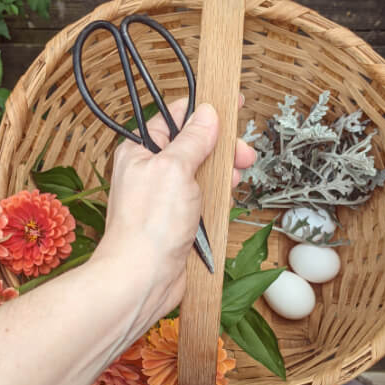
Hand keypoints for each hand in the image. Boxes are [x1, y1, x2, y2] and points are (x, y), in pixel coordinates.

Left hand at [94, 98, 254, 325]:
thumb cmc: (148, 226)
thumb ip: (193, 139)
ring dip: (222, 175)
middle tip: (242, 154)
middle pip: (196, 146)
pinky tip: (225, 202)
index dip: (205, 111)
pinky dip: (218, 199)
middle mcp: (152, 171)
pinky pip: (205, 200)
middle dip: (222, 148)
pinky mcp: (179, 220)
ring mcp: (167, 197)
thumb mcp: (175, 169)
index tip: (233, 106)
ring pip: (204, 173)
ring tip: (233, 181)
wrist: (143, 278)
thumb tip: (207, 113)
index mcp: (142, 151)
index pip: (176, 118)